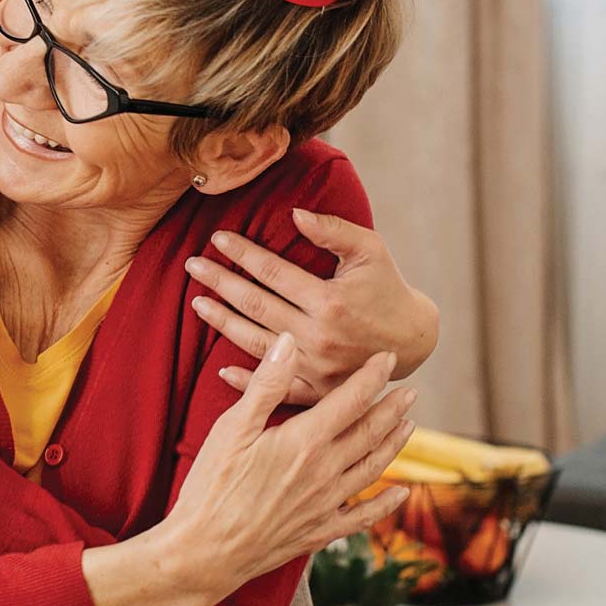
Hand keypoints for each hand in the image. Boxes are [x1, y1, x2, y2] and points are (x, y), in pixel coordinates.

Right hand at [142, 335, 415, 605]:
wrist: (205, 552)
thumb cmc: (211, 487)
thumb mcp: (232, 428)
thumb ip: (266, 384)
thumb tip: (289, 342)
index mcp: (306, 442)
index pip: (351, 400)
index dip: (373, 376)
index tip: (389, 358)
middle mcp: (325, 472)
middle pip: (370, 433)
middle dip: (392, 409)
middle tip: (411, 392)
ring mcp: (326, 505)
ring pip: (372, 469)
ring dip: (393, 445)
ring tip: (409, 427)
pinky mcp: (319, 532)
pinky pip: (362, 516)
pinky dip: (385, 504)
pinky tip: (401, 493)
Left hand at [186, 209, 438, 402]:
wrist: (413, 341)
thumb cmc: (388, 288)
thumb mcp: (370, 251)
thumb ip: (333, 230)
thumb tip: (294, 214)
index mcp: (330, 302)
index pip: (273, 272)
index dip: (243, 253)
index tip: (217, 239)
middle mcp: (318, 337)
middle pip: (256, 306)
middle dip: (220, 283)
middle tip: (192, 266)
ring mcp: (316, 368)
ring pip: (256, 344)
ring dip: (222, 323)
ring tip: (197, 304)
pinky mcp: (318, 392)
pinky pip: (276, 390)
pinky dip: (246, 382)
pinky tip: (220, 370)